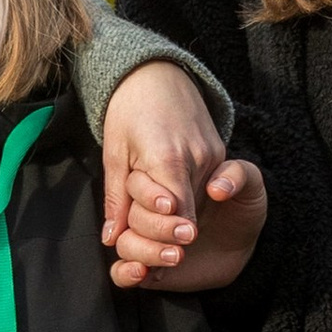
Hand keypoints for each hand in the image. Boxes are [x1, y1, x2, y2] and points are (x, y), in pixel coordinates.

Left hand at [100, 62, 246, 288]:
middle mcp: (197, 157)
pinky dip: (190, 198)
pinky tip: (174, 201)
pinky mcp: (220, 152)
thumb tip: (112, 239)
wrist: (156, 73)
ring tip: (161, 224)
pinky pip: (207, 185)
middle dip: (172, 236)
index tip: (156, 259)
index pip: (174, 213)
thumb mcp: (114, 154)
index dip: (163, 238)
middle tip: (163, 254)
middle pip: (189, 213)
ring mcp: (213, 154)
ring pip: (200, 202)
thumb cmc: (128, 111)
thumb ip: (117, 198)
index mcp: (167, 158)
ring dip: (180, 216)